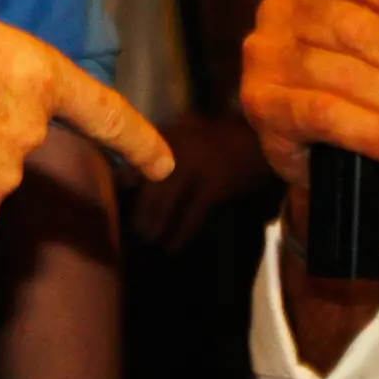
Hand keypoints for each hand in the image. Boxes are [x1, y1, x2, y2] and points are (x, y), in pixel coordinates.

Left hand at [126, 115, 276, 249]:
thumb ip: (161, 149)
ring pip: (164, 201)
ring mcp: (196, 165)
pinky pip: (190, 215)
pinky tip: (172, 247)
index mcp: (167, 134)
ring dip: (153, 224)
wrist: (262, 138)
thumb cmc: (222, 139)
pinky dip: (179, 234)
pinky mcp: (215, 185)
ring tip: (149, 240)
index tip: (116, 203)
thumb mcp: (187, 131)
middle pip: (146, 184)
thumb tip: (128, 177)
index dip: (121, 184)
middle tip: (131, 231)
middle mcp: (176, 147)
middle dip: (137, 210)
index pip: (132, 158)